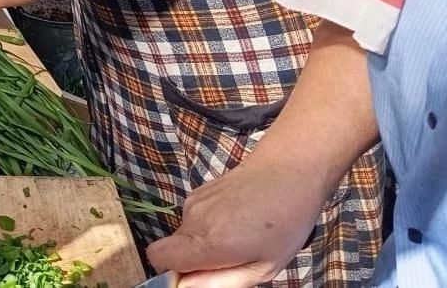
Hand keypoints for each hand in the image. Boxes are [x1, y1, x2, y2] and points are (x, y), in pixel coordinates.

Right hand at [146, 153, 328, 287]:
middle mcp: (193, 218)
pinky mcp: (199, 190)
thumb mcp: (264, 268)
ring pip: (185, 233)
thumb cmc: (285, 225)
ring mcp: (193, 201)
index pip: (158, 257)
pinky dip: (208, 225)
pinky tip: (237, 217)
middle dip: (195, 259)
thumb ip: (222, 282)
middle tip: (233, 257)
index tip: (198, 275)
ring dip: (204, 241)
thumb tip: (187, 287)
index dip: (172, 271)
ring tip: (240, 234)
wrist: (288, 172)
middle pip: (174, 248)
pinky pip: (193, 218)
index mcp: (207, 241)